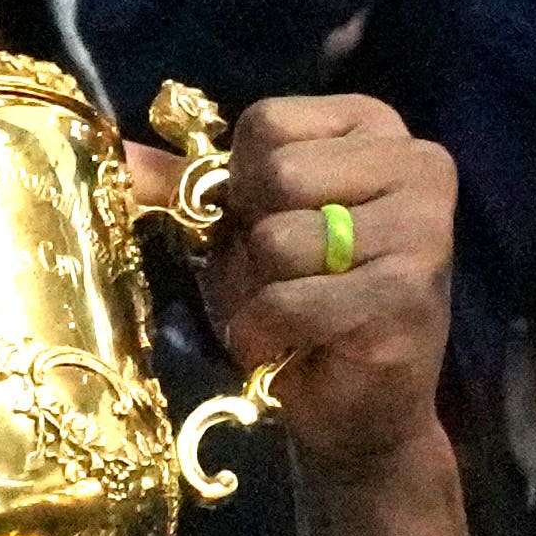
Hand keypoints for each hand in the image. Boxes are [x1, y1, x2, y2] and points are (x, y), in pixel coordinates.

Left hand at [199, 94, 457, 483]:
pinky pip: (288, 302)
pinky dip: (267, 335)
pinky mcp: (406, 293)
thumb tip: (113, 151)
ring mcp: (422, 227)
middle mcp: (418, 162)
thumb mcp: (247, 229)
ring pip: (277, 240)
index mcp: (377, 126)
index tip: (277, 225)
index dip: (243, 187)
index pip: (266, 124)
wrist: (362, 412)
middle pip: (273, 174)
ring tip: (295, 318)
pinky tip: (297, 350)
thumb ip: (191, 185)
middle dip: (253, 241)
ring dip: (259, 294)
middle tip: (286, 280)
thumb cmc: (303, 309)